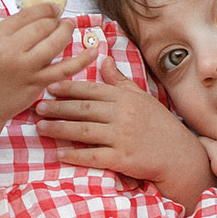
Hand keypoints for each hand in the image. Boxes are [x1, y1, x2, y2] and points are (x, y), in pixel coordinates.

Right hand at [0, 3, 96, 125]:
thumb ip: (11, 30)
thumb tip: (39, 14)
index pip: (26, 15)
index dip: (45, 9)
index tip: (54, 9)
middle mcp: (10, 51)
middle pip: (42, 26)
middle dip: (56, 20)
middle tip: (62, 20)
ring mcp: (25, 68)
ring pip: (55, 43)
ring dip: (67, 32)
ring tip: (70, 27)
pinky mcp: (37, 84)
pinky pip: (64, 69)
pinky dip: (81, 60)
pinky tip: (93, 51)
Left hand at [37, 60, 212, 204]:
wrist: (179, 155)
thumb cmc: (159, 125)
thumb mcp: (142, 97)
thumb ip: (119, 80)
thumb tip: (104, 59)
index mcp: (125, 98)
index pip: (92, 90)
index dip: (68, 88)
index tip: (49, 87)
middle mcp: (123, 115)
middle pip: (83, 109)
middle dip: (58, 107)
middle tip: (37, 107)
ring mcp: (122, 137)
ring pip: (83, 131)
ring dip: (59, 129)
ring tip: (40, 128)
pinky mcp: (122, 158)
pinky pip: (93, 156)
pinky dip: (75, 155)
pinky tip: (58, 154)